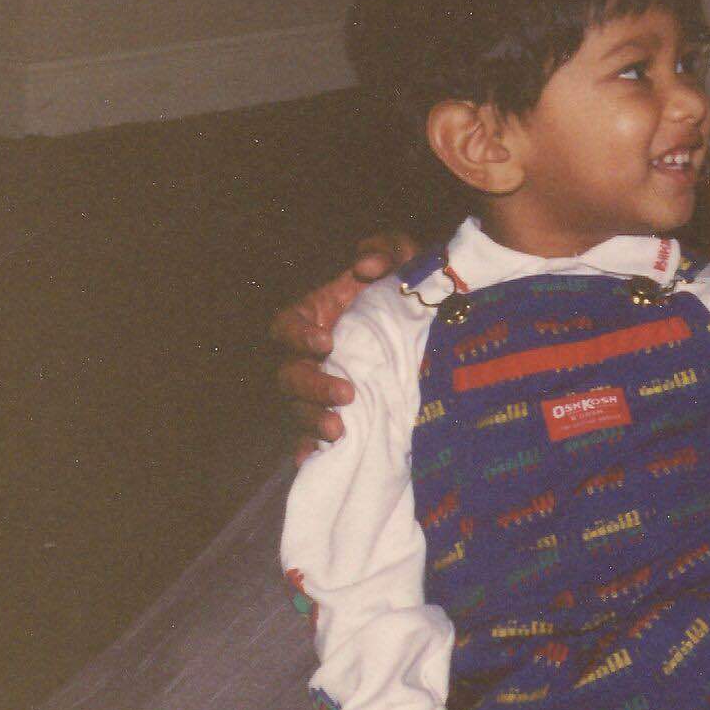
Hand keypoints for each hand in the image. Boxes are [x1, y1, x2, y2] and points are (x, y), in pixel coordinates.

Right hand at [274, 234, 416, 449]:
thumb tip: (365, 266)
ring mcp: (317, 383)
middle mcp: (308, 353)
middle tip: (346, 393)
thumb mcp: (401, 257)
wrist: (424, 317)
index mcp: (313, 315)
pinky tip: (313, 459)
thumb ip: (385, 250)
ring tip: (339, 430)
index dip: (298, 336)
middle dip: (312, 386)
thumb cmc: (402, 283)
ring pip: (296, 407)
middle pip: (288, 375)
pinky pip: (308, 433)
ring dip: (312, 420)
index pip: (286, 326)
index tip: (326, 342)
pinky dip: (308, 446)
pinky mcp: (331, 408)